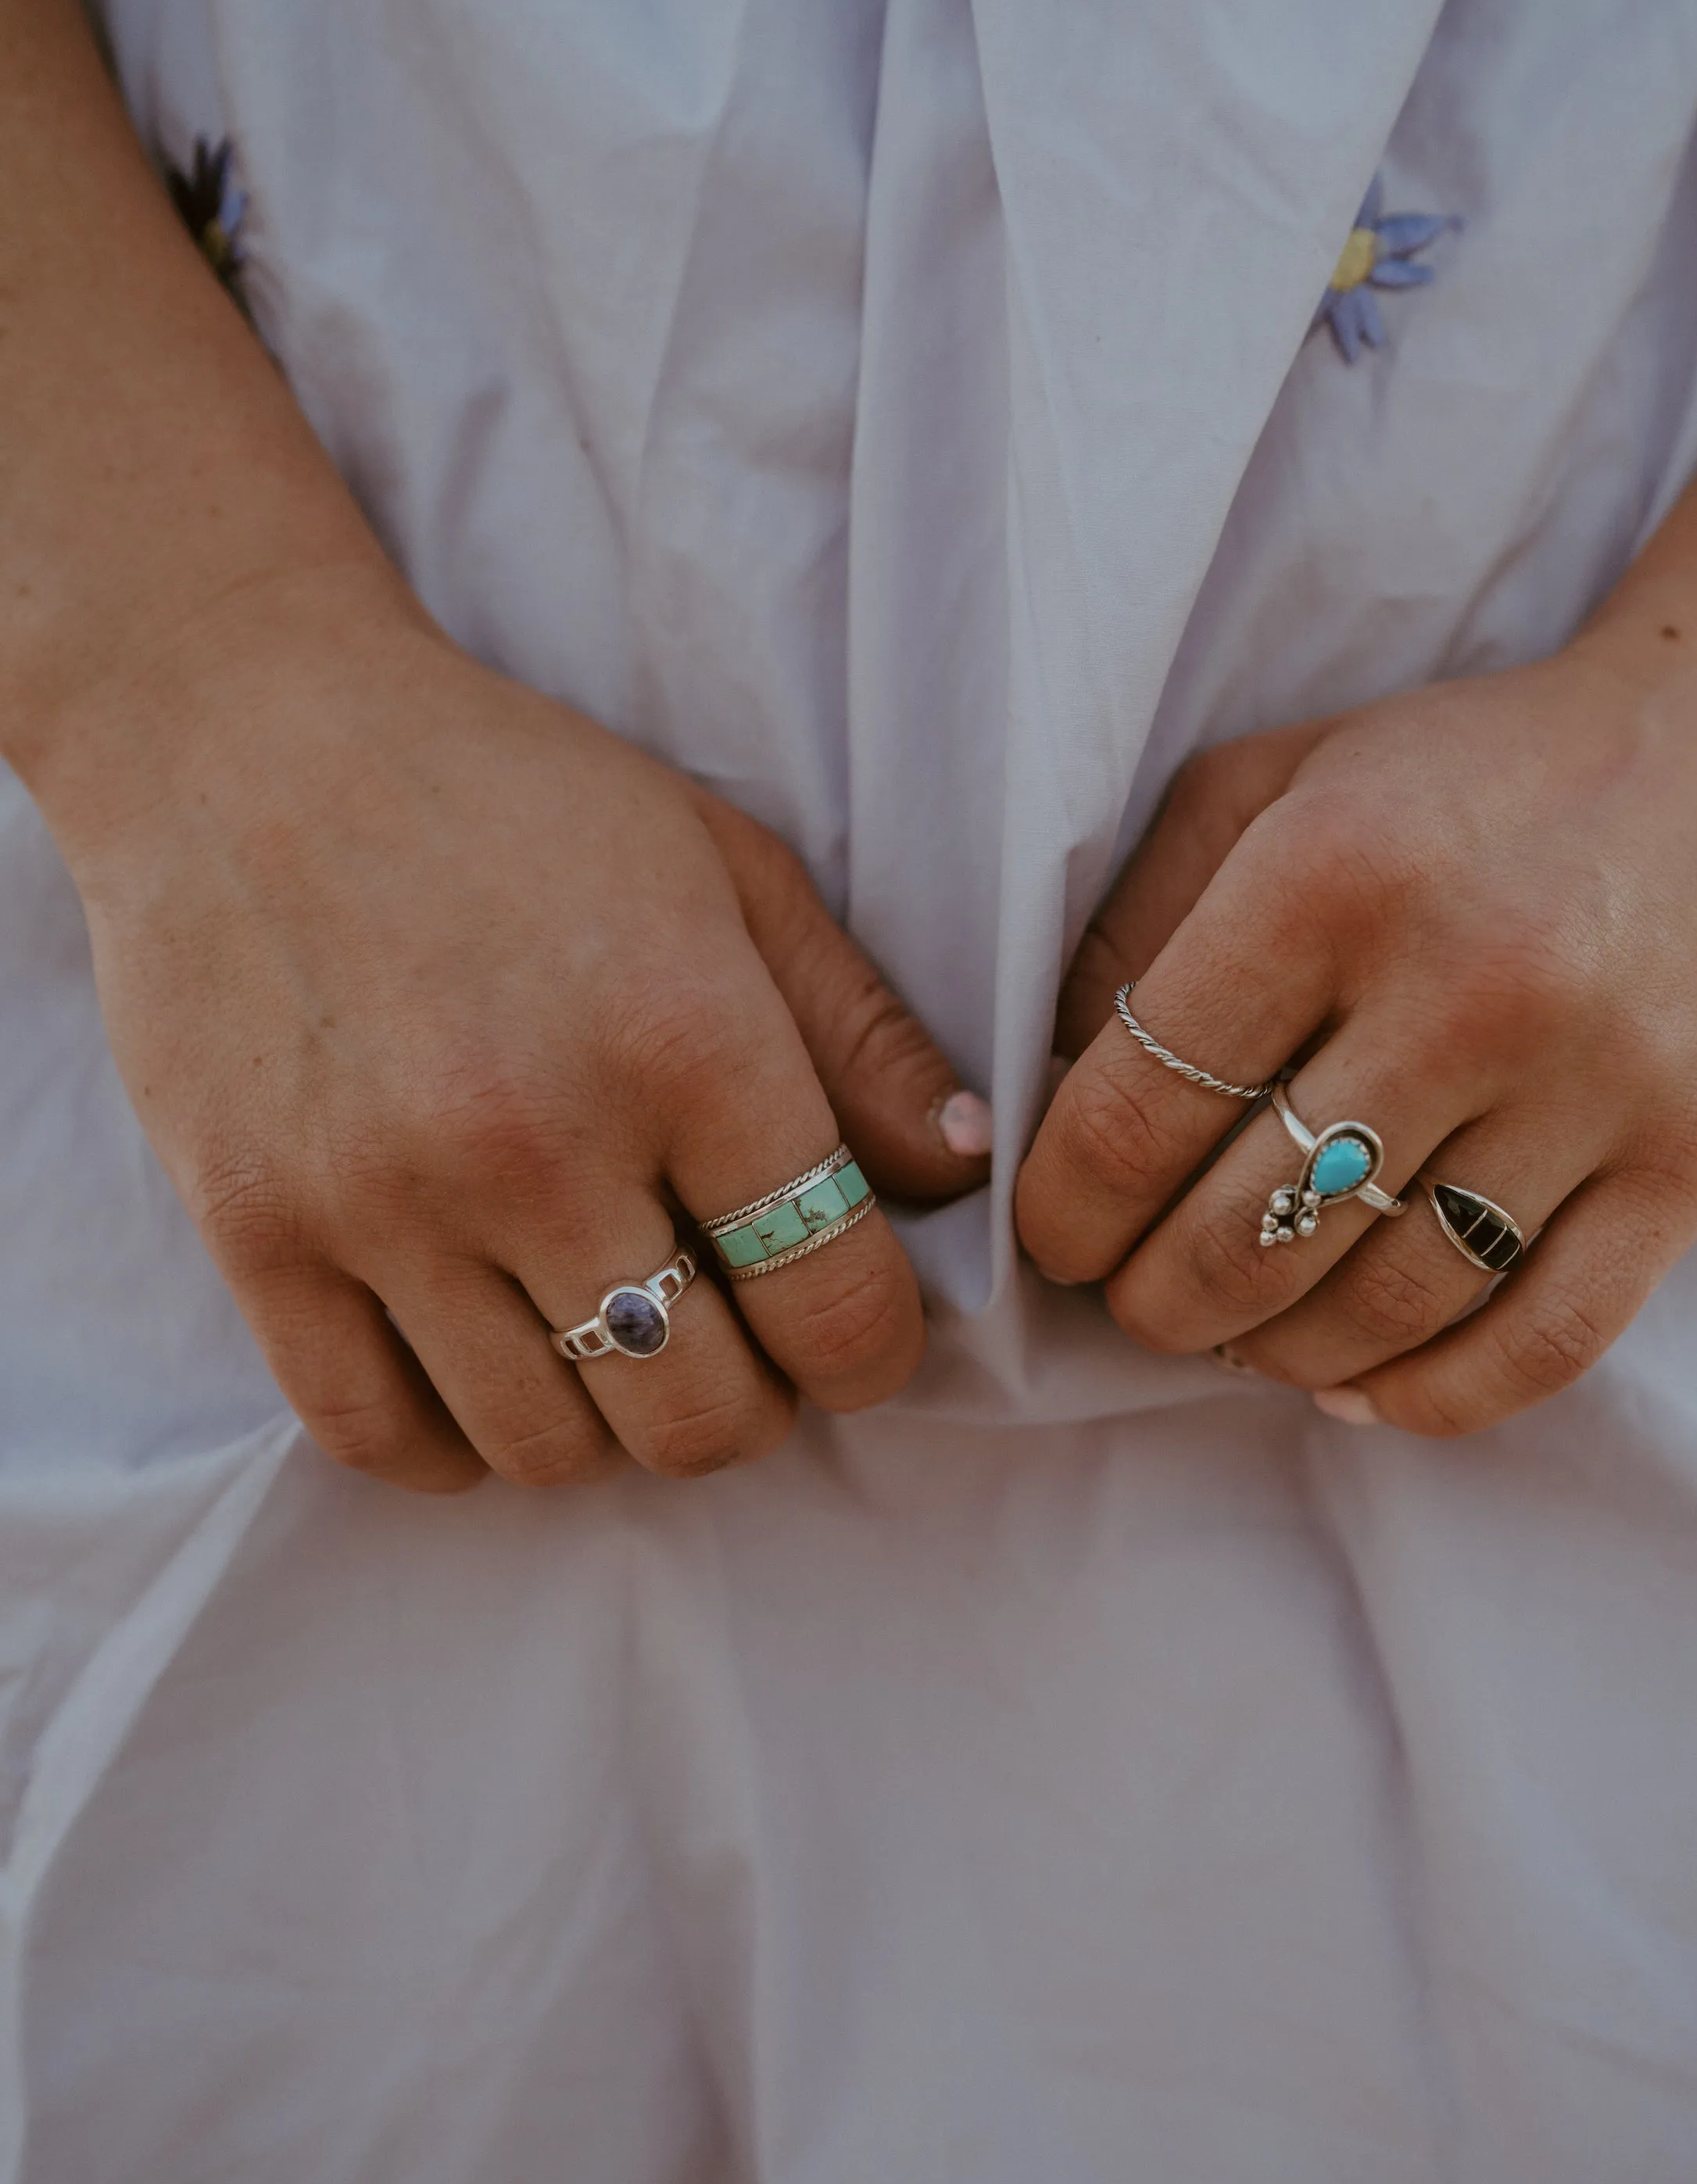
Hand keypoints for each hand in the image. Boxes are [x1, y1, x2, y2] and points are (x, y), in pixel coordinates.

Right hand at [60, 567, 989, 1490]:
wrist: (238, 732)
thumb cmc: (508, 795)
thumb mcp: (726, 868)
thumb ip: (858, 1032)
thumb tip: (971, 1168)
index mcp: (684, 1041)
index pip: (836, 1305)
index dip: (872, 1349)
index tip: (850, 1325)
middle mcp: (538, 1141)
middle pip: (700, 1418)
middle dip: (747, 1403)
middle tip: (729, 1338)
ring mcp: (384, 1202)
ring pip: (549, 1451)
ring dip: (605, 1426)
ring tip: (605, 1338)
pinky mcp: (260, 1234)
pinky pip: (381, 1438)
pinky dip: (454, 1443)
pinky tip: (483, 1370)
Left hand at [1016, 620, 1696, 1434]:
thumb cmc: (1479, 773)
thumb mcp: (1277, 783)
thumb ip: (1139, 923)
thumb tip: (1042, 1092)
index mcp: (1335, 873)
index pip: (1138, 1112)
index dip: (1064, 1210)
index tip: (1058, 1232)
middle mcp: (1466, 985)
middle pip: (1242, 1239)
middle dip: (1154, 1302)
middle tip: (1139, 1297)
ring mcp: (1591, 1086)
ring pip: (1381, 1311)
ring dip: (1276, 1352)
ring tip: (1242, 1330)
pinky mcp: (1691, 1165)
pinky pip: (1537, 1349)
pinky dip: (1425, 1398)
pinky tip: (1359, 1379)